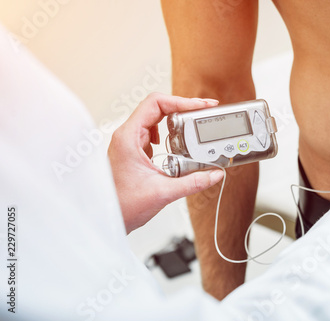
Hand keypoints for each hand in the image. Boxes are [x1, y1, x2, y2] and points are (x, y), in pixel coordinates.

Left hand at [108, 93, 223, 232]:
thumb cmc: (123, 205)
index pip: (156, 104)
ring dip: (176, 120)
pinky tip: (180, 143)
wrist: (109, 219)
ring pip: (156, 119)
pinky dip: (170, 134)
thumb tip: (214, 173)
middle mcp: (128, 136)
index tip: (200, 106)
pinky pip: (154, 133)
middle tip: (204, 111)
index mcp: (129, 137)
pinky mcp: (136, 151)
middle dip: (183, 108)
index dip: (181, 101)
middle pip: (158, 107)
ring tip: (195, 124)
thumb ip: (192, 182)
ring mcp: (131, 143)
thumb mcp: (163, 192)